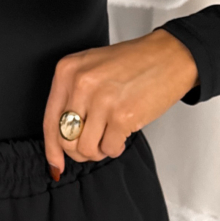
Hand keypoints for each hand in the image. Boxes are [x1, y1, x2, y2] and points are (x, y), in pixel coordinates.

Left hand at [44, 28, 197, 175]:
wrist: (170, 56)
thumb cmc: (134, 63)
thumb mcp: (91, 68)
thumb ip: (72, 97)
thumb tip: (61, 138)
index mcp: (67, 71)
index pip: (50, 120)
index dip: (52, 149)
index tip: (55, 164)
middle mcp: (80, 84)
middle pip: (66, 139)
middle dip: (79, 151)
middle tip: (93, 147)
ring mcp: (101, 100)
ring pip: (86, 148)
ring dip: (99, 151)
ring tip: (109, 139)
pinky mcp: (122, 116)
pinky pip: (109, 148)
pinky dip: (115, 148)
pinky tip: (122, 136)